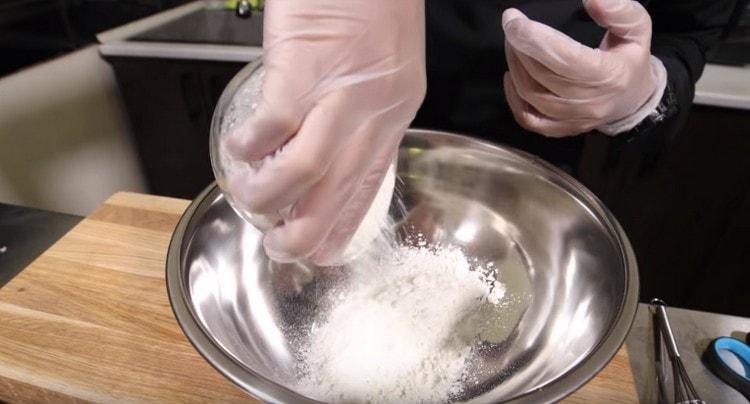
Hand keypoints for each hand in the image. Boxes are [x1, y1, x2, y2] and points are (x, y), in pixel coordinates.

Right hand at [225, 0, 425, 263]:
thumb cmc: (372, 2)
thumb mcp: (387, 66)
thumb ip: (367, 108)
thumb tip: (332, 145)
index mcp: (394, 114)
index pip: (369, 186)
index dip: (342, 226)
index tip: (321, 252)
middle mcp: (373, 114)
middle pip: (338, 193)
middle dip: (306, 233)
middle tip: (280, 249)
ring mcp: (339, 95)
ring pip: (305, 173)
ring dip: (272, 197)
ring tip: (251, 199)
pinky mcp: (303, 71)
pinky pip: (272, 128)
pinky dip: (251, 147)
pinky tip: (240, 150)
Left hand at [502, 0, 665, 136]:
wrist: (634, 99)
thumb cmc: (631, 58)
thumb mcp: (636, 28)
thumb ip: (618, 11)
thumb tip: (591, 0)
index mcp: (609, 75)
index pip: (563, 57)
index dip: (532, 38)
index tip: (513, 18)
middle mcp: (590, 102)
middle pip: (541, 75)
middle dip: (519, 47)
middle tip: (512, 27)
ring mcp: (574, 120)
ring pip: (531, 95)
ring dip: (515, 67)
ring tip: (513, 45)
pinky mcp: (561, 129)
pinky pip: (528, 119)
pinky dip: (513, 98)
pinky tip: (511, 76)